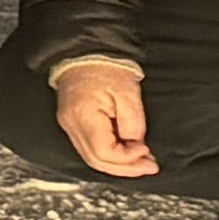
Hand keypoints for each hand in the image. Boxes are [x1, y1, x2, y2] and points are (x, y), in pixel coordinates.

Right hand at [52, 55, 156, 175]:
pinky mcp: (72, 123)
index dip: (128, 158)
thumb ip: (133, 124)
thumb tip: (135, 146)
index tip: (146, 150)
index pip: (104, 153)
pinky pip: (89, 147)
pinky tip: (124, 152)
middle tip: (149, 166)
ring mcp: (68, 125)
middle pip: (97, 161)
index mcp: (83, 116)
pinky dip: (108, 154)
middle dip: (126, 168)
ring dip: (118, 164)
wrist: (85, 51)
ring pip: (92, 158)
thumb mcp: (128, 94)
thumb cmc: (105, 67)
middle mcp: (71, 124)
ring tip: (141, 161)